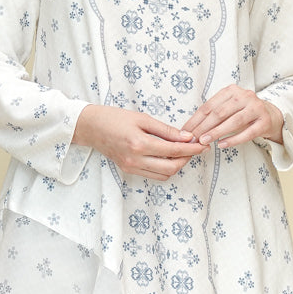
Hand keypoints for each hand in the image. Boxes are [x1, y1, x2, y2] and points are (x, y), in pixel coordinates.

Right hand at [73, 105, 207, 179]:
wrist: (91, 127)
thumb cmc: (114, 118)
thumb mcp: (142, 118)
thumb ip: (165, 130)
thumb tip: (186, 137)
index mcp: (139, 144)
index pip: (173, 150)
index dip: (191, 149)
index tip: (201, 144)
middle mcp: (136, 160)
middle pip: (171, 167)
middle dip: (187, 159)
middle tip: (195, 149)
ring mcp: (131, 167)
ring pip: (163, 175)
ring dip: (177, 165)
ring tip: (183, 152)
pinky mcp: (129, 170)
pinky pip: (153, 175)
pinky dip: (165, 168)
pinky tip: (169, 157)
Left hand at [183, 85, 283, 149]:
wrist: (271, 115)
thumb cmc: (244, 113)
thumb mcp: (229, 108)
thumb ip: (213, 115)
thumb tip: (191, 130)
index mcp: (232, 90)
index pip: (209, 106)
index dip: (196, 119)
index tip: (186, 132)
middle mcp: (245, 96)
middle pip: (220, 113)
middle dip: (204, 127)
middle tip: (193, 139)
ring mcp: (256, 108)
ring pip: (234, 121)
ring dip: (217, 132)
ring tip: (205, 141)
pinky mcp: (265, 121)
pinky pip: (247, 132)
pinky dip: (233, 139)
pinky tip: (222, 145)